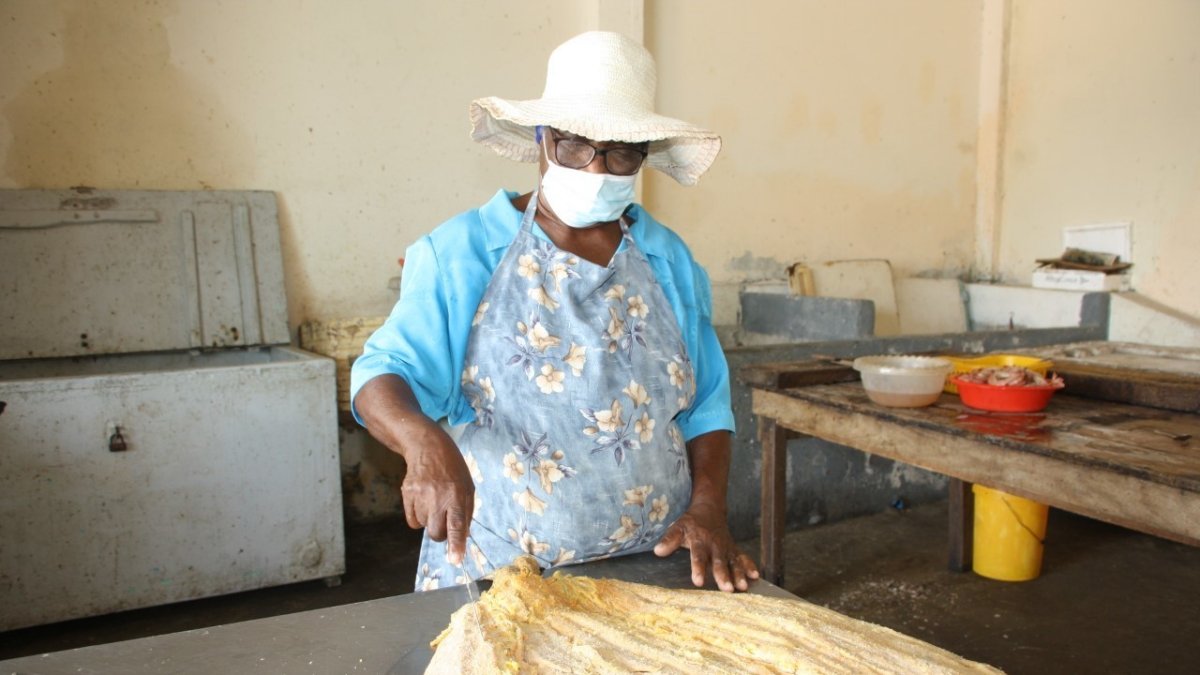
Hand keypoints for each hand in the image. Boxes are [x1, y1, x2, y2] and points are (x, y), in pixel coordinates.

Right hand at [356, 375, 475, 565]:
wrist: (427, 446)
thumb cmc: (453, 469)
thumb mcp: (468, 487)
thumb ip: (465, 512)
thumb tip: (461, 538)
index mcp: (457, 495)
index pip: (457, 525)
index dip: (456, 544)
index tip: (456, 560)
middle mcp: (438, 497)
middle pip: (436, 533)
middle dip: (441, 535)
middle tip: (444, 522)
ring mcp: (420, 495)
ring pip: (423, 527)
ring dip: (429, 522)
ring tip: (434, 503)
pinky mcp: (406, 494)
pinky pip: (411, 521)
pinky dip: (417, 517)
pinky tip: (422, 502)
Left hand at [653, 500, 759, 591]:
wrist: (710, 509)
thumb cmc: (691, 522)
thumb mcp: (678, 527)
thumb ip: (669, 539)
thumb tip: (658, 551)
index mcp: (700, 540)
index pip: (698, 556)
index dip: (698, 568)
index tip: (699, 581)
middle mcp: (715, 545)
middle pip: (719, 562)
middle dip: (723, 575)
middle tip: (727, 589)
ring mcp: (726, 548)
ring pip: (733, 561)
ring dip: (739, 574)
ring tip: (743, 586)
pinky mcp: (734, 549)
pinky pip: (743, 557)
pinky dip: (750, 566)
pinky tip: (755, 576)